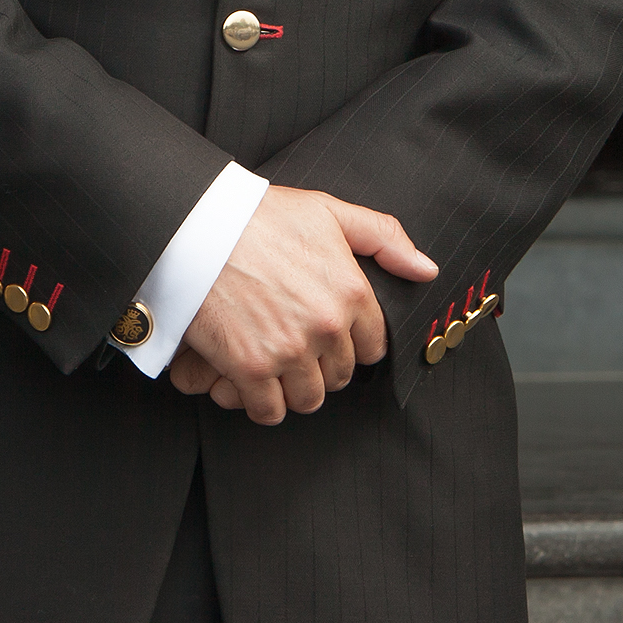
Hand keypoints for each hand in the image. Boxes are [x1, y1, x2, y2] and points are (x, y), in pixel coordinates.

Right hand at [167, 186, 437, 424]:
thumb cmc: (258, 215)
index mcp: (351, 291)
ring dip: (294, 389)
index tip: (330, 336)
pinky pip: (269, 410)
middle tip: (298, 348)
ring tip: (277, 366)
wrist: (196, 225)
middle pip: (340, 376)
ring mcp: (289, 350)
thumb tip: (426, 270)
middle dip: (322, 366)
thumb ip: (384, 238)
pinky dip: (262, 403)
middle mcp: (327, 326)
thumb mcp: (328, 211)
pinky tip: (253, 382)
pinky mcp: (250, 367)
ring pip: (309, 398)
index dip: (352, 343)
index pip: (373, 348)